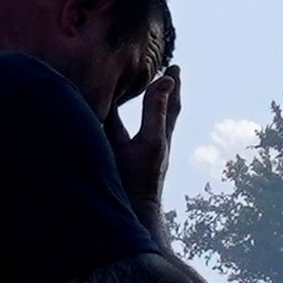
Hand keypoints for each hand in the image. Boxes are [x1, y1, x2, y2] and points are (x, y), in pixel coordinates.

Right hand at [117, 61, 181, 214]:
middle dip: (158, 94)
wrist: (129, 215)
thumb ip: (156, 111)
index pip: (168, 104)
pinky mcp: (122, 163)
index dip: (171, 86)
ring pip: (139, 124)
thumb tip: (168, 80)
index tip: (175, 67)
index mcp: (158, 136)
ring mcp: (136, 155)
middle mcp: (149, 144)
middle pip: (156, 113)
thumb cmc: (138, 180)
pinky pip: (120, 136)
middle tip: (161, 77)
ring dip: (138, 110)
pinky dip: (116, 123)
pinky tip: (107, 123)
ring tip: (135, 94)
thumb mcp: (148, 141)